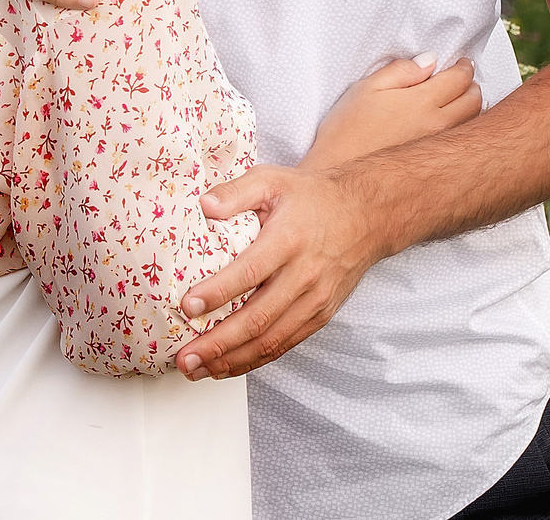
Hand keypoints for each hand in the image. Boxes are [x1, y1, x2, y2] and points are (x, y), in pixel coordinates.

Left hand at [174, 164, 381, 379]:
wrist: (364, 214)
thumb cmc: (311, 197)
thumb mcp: (273, 179)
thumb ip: (236, 191)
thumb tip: (203, 206)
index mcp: (289, 240)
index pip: (250, 271)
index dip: (218, 292)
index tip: (187, 306)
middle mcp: (304, 276)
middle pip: (258, 318)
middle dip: (218, 342)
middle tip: (184, 357)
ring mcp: (315, 300)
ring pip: (271, 340)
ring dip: (232, 360)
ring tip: (197, 369)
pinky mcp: (320, 315)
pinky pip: (285, 344)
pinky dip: (255, 360)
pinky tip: (227, 366)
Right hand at [297, 54, 480, 175]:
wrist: (338, 171)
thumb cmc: (347, 131)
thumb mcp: (366, 88)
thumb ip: (401, 71)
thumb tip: (430, 61)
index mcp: (421, 102)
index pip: (459, 78)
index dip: (464, 67)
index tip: (461, 63)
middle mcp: (437, 125)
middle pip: (474, 99)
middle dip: (472, 84)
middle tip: (464, 79)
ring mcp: (439, 148)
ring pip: (473, 122)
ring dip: (473, 106)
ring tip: (461, 100)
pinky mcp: (435, 165)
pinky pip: (462, 142)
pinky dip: (467, 127)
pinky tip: (453, 126)